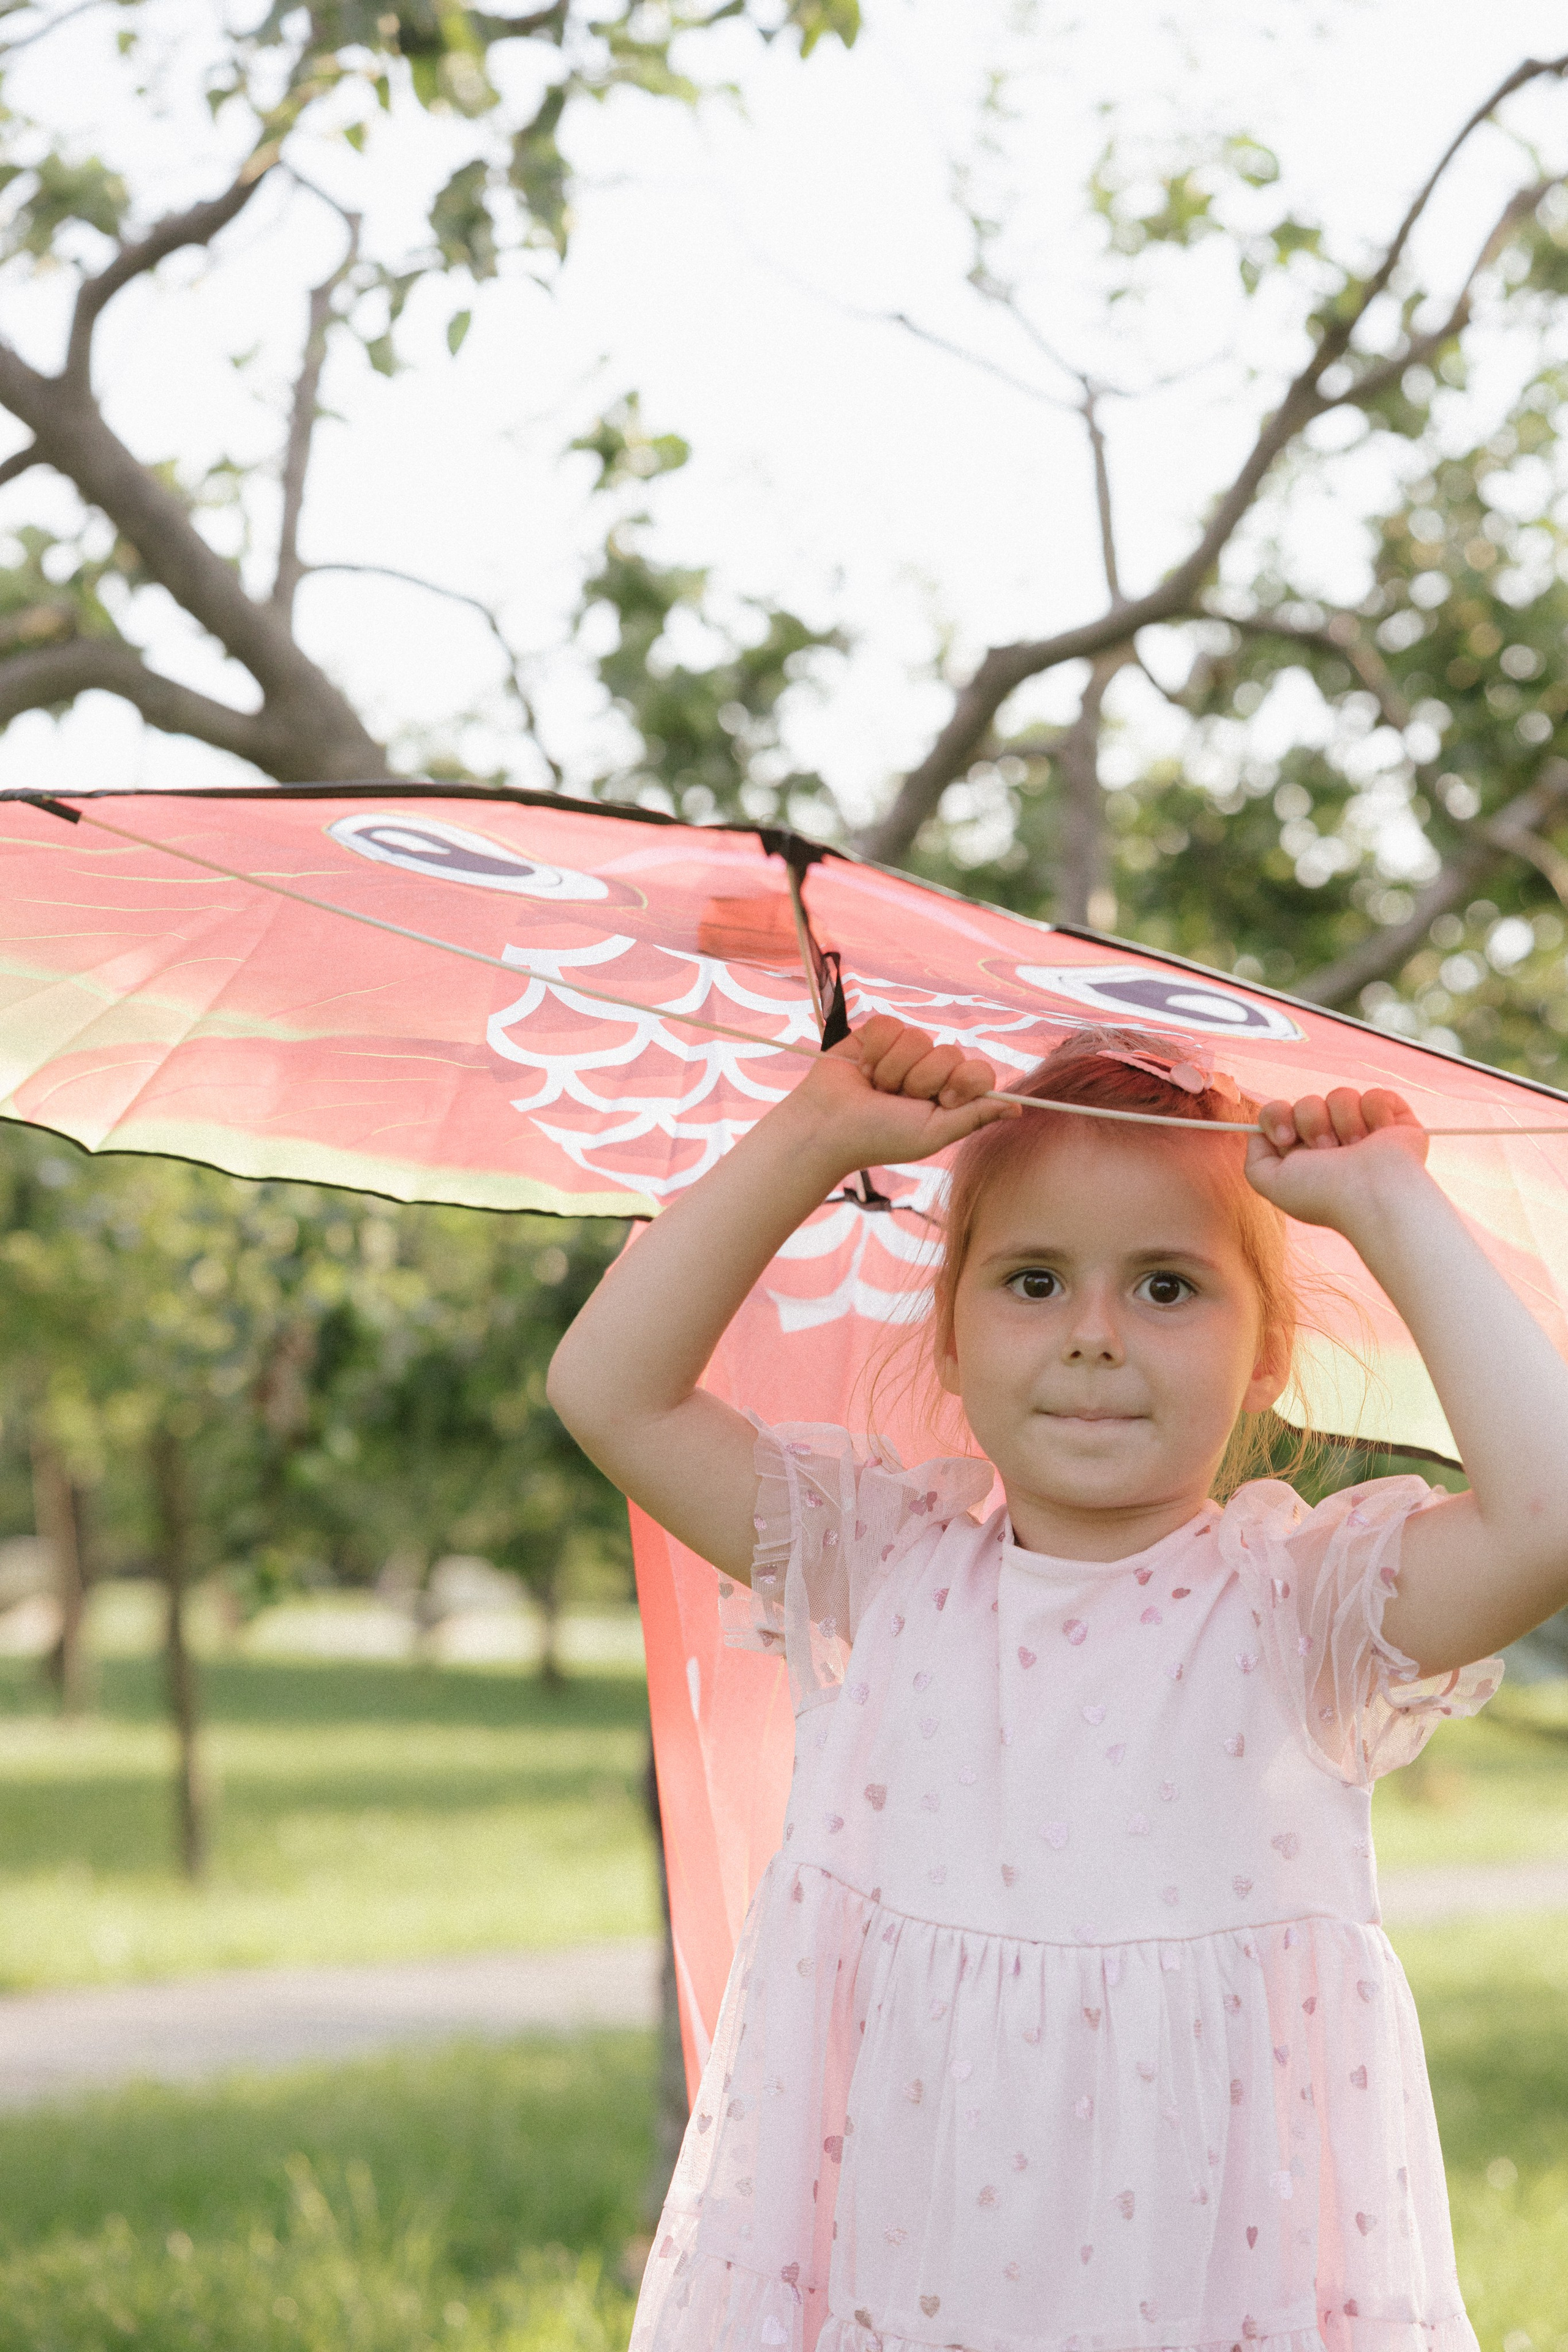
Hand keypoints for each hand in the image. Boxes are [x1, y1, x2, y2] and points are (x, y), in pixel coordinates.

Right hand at [785, 1016, 1018, 1173]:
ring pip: (918, 1038)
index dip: (964, 1081)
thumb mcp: (932, 1134)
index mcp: (949, 1095)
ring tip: (875, 1088)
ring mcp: (905, 1051)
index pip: (979, 1072)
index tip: (943, 1099)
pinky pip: (891, 1025)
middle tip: (897, 1099)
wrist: (827, 1127)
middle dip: (920, 1080)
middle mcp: (931, 1070)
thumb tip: (1018, 1108)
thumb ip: (974, 1117)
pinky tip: (863, 1069)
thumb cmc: (878, 1138)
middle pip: (949, 1053)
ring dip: (893, 1069)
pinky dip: (875, 1050)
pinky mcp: (877, 1034)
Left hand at [1244, 1087, 1428, 1230]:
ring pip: (1341, 1095)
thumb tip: (1259, 1134)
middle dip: (1313, 1123)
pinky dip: (1376, 1113)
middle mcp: (1332, 1138)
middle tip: (1328, 1150)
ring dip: (1345, 1122)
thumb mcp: (1273, 1185)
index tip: (1287, 1137)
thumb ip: (1256, 1162)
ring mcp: (1363, 1127)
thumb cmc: (1324, 1193)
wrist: (1374, 1194)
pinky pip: (1375, 1094)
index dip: (1278, 1116)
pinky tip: (1380, 1136)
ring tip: (1357, 1147)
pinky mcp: (1393, 1119)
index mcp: (1304, 1151)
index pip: (1279, 1111)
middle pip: (1307, 1101)